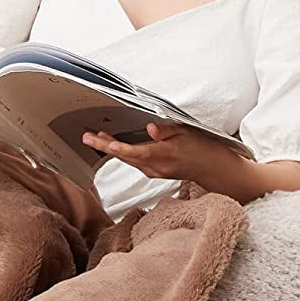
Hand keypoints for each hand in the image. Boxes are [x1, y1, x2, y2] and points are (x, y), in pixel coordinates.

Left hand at [81, 121, 241, 185]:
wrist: (212, 168)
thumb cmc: (201, 147)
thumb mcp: (187, 132)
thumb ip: (167, 130)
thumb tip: (151, 128)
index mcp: (165, 154)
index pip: (138, 152)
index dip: (121, 148)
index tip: (107, 142)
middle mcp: (157, 166)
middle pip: (126, 156)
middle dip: (105, 145)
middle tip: (87, 136)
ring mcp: (154, 171)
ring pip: (127, 160)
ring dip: (111, 148)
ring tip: (94, 137)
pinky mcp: (154, 172)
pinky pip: (133, 162)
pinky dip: (122, 153)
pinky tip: (113, 145)